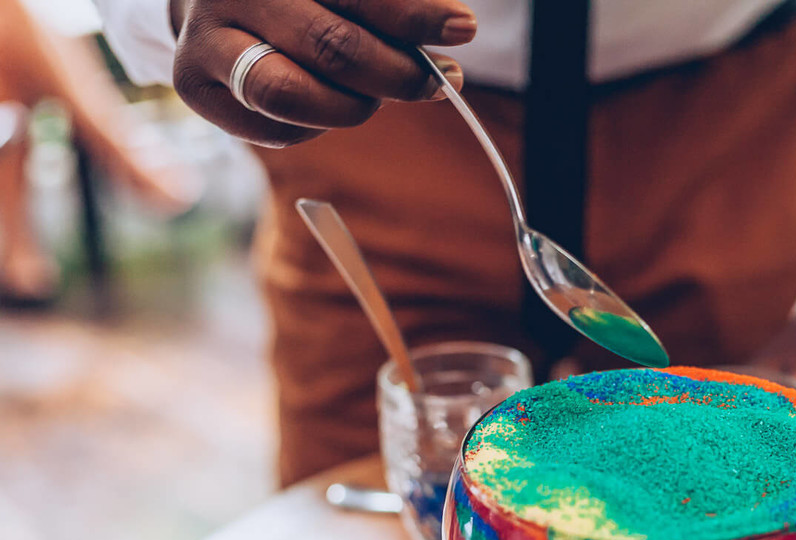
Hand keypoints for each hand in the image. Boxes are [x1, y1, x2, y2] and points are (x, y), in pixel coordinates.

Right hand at [169, 0, 475, 146]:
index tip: (461, 29)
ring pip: (291, 94)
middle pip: (330, 46)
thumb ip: (388, 9)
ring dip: (352, 106)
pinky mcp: (194, 88)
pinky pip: (274, 130)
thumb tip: (450, 42)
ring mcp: (203, 41)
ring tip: (372, 95)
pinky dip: (315, 126)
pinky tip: (324, 103)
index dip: (414, 15)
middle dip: (396, 73)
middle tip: (432, 81)